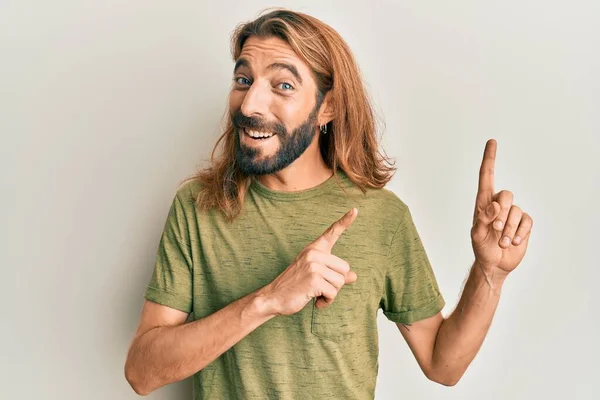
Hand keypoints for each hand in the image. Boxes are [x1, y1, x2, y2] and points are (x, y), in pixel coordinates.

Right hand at [262, 208, 358, 316]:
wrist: (273, 297)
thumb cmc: (295, 286)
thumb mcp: (315, 275)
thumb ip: (334, 274)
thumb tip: (354, 276)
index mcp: (314, 249)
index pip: (332, 233)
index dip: (345, 221)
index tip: (355, 210)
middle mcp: (314, 254)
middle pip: (344, 269)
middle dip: (336, 283)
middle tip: (320, 287)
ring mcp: (313, 266)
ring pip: (340, 282)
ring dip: (331, 293)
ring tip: (316, 293)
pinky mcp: (314, 280)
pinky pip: (333, 293)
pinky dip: (327, 301)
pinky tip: (316, 302)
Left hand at [471, 139, 533, 275]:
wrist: (494, 264)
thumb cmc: (481, 247)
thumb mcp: (476, 235)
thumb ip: (483, 219)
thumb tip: (493, 205)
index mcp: (483, 203)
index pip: (486, 177)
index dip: (489, 159)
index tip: (492, 142)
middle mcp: (498, 205)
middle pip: (506, 194)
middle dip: (502, 213)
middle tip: (496, 229)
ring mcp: (512, 214)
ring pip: (516, 211)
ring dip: (509, 229)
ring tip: (502, 242)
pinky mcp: (524, 224)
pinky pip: (527, 221)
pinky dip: (520, 233)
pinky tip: (513, 243)